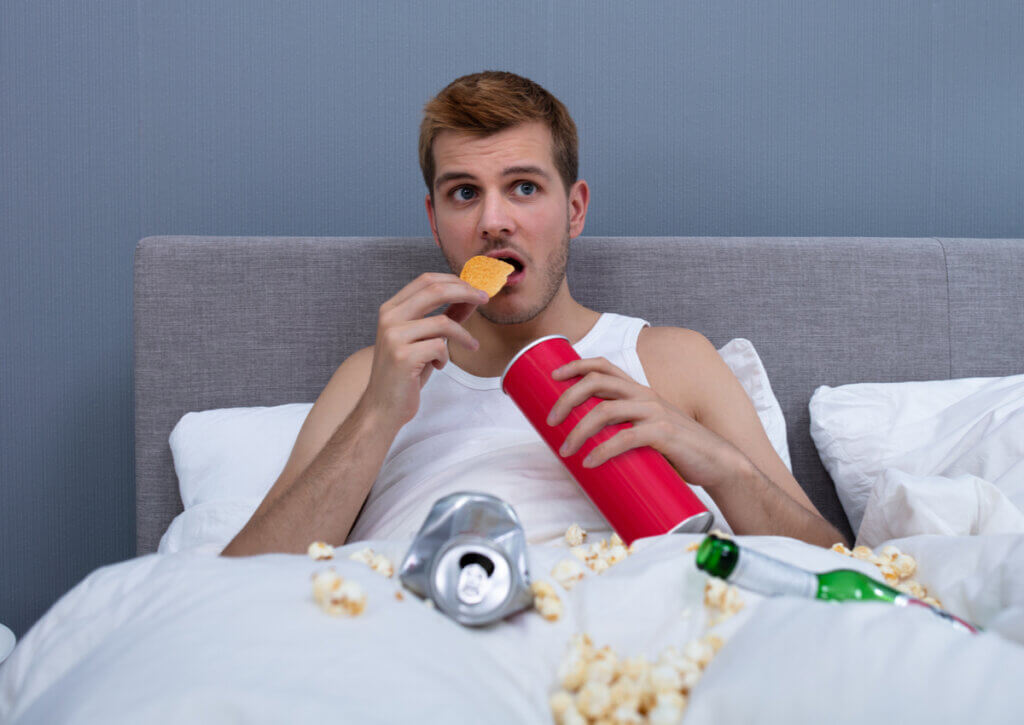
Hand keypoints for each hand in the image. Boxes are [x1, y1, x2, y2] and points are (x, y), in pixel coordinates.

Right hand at [361, 273, 488, 426]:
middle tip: (484, 299)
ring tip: (470, 346)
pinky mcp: (403, 356)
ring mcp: (393, 336)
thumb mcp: (424, 340)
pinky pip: (439, 346)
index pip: (425, 280)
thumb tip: (469, 299)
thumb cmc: (404, 374)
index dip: (454, 280)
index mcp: (391, 309)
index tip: (475, 288)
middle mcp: (389, 318)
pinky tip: (438, 366)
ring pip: (442, 322)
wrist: (382, 407)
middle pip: (434, 290)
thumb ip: (443, 317)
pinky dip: (446, 357)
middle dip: (465, 292)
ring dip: (463, 335)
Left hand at [546, 356, 751, 488]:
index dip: (576, 365)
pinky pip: (625, 438)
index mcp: (640, 391)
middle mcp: (645, 395)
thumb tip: (589, 440)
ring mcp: (655, 412)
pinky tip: (589, 462)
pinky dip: (602, 450)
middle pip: (596, 383)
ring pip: (604, 411)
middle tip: (550, 421)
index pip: (604, 366)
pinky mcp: (663, 433)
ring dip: (578, 430)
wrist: (717, 462)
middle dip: (567, 399)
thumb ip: (626, 426)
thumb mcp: (650, 428)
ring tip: (565, 450)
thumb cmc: (679, 449)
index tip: (553, 377)